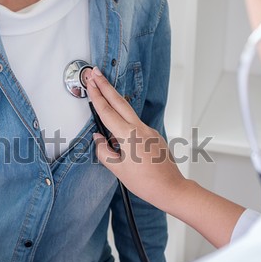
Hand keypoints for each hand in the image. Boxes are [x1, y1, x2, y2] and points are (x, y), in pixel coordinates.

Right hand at [86, 67, 186, 212]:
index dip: (96, 96)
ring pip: (128, 113)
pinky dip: (123, 124)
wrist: (171, 188)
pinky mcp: (153, 136)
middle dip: (106, 85)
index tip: (90, 82)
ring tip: (102, 93)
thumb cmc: (146, 183)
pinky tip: (118, 135)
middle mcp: (141, 129)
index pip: (108, 112)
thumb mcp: (118, 169)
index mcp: (130, 136)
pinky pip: (134, 126)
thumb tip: (99, 139)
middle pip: (120, 102)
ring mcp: (149, 131)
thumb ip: (104, 151)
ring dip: (114, 101)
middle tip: (95, 72)